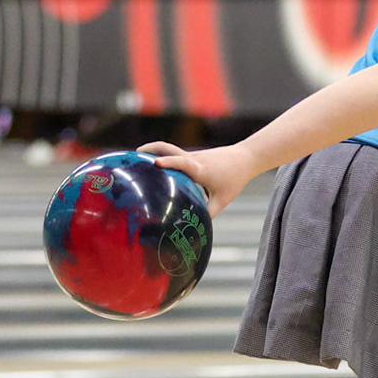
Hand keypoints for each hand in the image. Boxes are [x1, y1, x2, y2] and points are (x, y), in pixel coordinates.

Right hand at [137, 141, 259, 217]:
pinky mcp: (192, 156)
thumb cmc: (234, 178)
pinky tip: (154, 169)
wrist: (245, 158)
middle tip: (132, 158)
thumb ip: (208, 213)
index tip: (156, 163)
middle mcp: (193, 159)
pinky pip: (173, 155)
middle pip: (168, 148)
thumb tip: (195, 229)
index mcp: (201, 170)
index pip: (184, 163)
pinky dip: (162, 158)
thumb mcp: (223, 199)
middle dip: (150, 150)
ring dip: (152, 152)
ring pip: (169, 150)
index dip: (170, 162)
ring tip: (135, 163)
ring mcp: (192, 155)